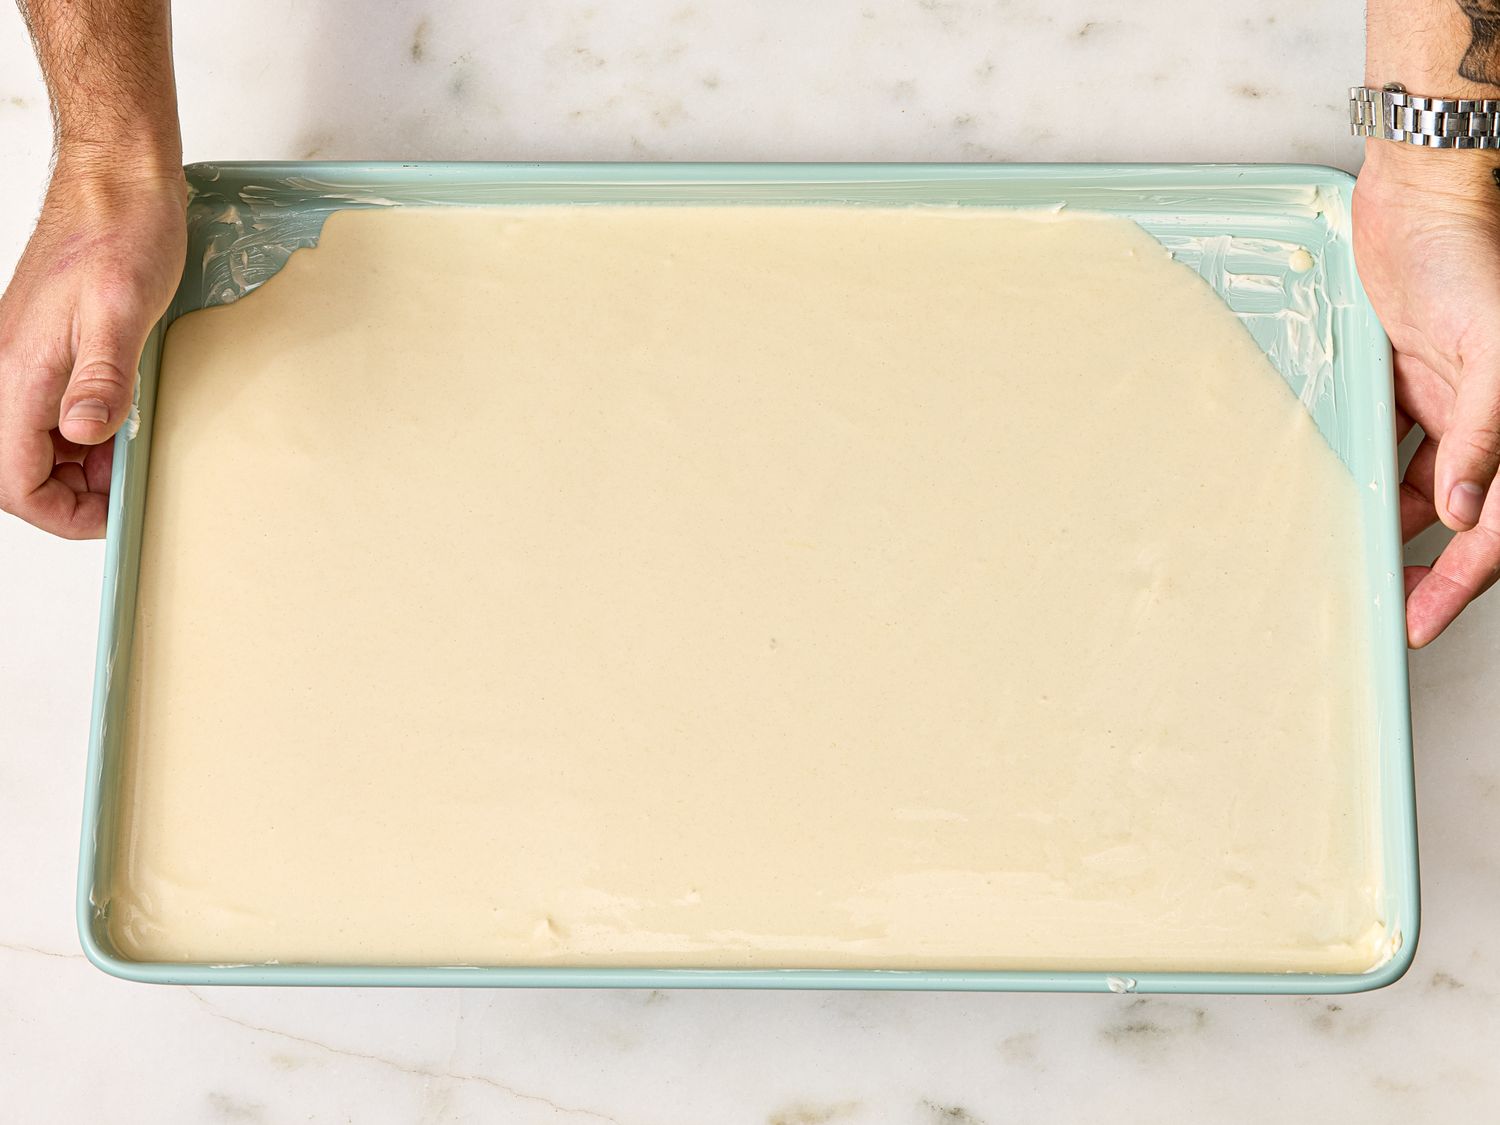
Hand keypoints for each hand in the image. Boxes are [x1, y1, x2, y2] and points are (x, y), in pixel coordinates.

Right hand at [0, 151, 185, 538]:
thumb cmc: (122, 236)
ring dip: (78, 466)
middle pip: (17, 473)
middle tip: (129, 482)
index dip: (65, 514)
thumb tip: (86, 432)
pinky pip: (44, 413)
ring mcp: (19, 362)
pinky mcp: (38, 352)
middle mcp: (6, 371)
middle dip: (72, 494)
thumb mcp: (124, 312)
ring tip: (129, 451)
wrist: (116, 183)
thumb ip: (103, 378)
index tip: (115, 514)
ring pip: (30, 446)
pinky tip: (120, 419)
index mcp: (18, 372)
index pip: (15, 483)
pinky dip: (80, 433)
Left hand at [1353, 142, 1499, 647]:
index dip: (1463, 578)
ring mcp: (1448, 399)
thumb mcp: (1491, 345)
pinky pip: (1390, 435)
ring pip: (1423, 481)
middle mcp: (1489, 416)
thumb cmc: (1473, 252)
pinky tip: (1344, 486)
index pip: (1497, 523)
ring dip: (1394, 518)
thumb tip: (1466, 509)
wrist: (1422, 193)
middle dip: (1430, 567)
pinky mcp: (1407, 377)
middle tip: (1391, 608)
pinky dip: (1370, 463)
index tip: (1423, 619)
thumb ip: (1486, 431)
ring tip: (1357, 554)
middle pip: (1462, 514)